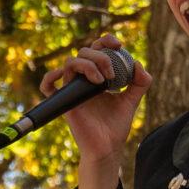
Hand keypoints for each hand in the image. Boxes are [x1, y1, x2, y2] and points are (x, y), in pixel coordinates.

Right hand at [40, 35, 151, 168]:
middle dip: (101, 56)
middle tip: (112, 75)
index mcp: (98, 75)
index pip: (97, 49)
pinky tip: (63, 77)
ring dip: (88, 65)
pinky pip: (48, 86)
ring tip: (102, 81)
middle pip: (84, 51)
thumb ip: (140, 83)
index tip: (119, 45)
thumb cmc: (116, 126)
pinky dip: (50, 77)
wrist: (108, 147)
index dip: (105, 40)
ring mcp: (73, 89)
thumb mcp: (132, 101)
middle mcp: (84, 80)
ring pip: (70, 62)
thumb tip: (138, 65)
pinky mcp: (66, 102)